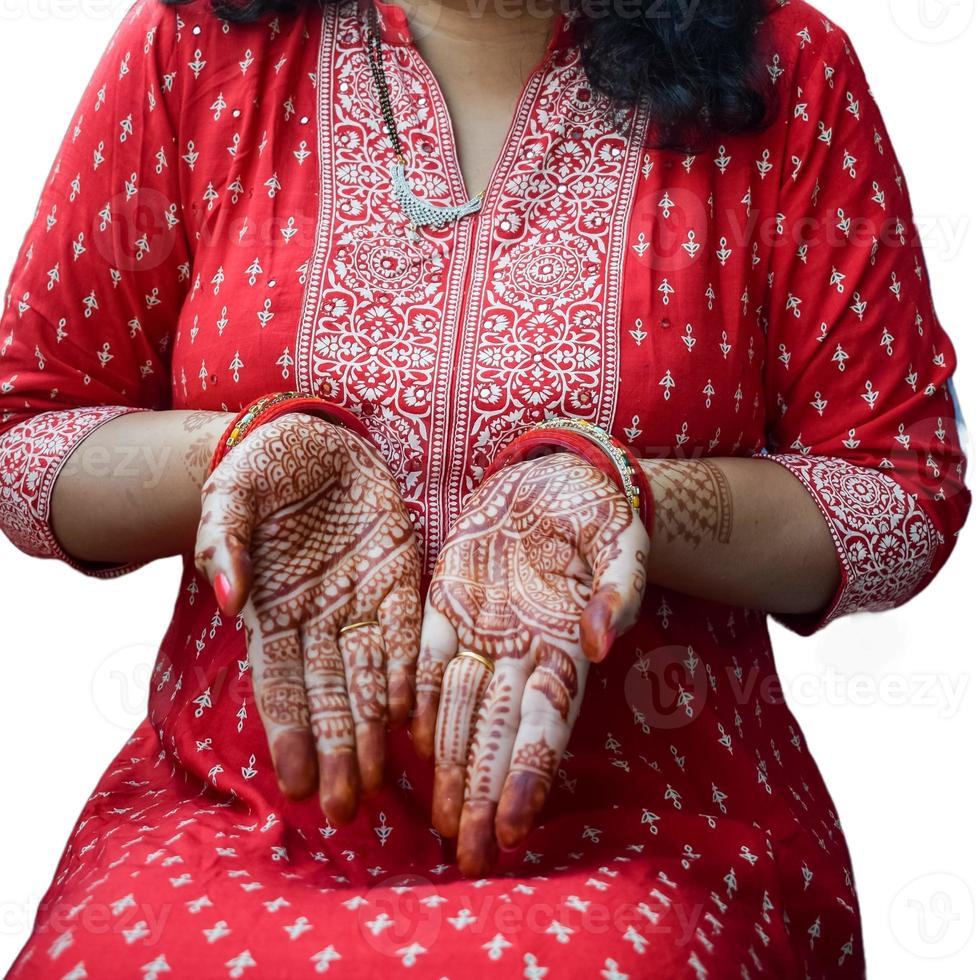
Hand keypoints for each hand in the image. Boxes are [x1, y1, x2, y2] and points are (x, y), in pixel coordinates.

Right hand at [194, 414, 420, 822]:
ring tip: (380, 781)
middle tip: (345, 808)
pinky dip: (409, 668)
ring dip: (375, 727)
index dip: (289, 733)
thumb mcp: (229, 495)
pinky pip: (408, 627)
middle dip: (337, 751)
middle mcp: (320, 618)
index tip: (296, 784)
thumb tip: (228, 601)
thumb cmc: (262, 469)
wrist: (314, 435)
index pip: (280, 684)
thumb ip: (222, 541)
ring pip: (370, 675)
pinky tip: (413, 710)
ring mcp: (362, 600)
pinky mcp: (400, 575)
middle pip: (329, 695)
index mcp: (273, 610)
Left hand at [412, 453, 648, 875]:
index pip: (546, 726)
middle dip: (484, 796)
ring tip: (441, 824)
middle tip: (467, 857)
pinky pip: (427, 658)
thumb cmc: (599, 510)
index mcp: (566, 647)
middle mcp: (521, 653)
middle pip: (500, 736)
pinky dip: (420, 699)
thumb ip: (618, 588)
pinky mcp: (447, 604)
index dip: (530, 777)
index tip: (514, 830)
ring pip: (461, 710)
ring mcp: (482, 632)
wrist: (555, 476)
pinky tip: (411, 743)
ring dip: (451, 766)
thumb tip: (604, 641)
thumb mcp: (622, 540)